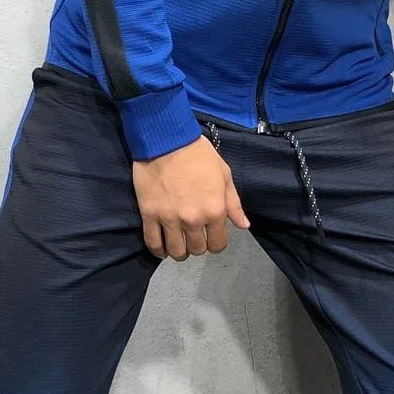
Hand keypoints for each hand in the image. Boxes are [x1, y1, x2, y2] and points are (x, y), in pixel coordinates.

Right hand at [133, 134, 249, 259]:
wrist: (167, 140)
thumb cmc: (198, 155)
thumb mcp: (224, 175)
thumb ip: (233, 204)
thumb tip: (243, 226)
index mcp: (214, 210)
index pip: (218, 244)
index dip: (216, 244)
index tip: (211, 238)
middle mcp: (193, 219)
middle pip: (197, 250)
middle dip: (198, 247)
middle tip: (194, 237)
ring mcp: (169, 219)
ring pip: (176, 251)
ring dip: (179, 252)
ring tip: (179, 244)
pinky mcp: (149, 215)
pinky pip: (153, 242)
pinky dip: (158, 250)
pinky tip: (162, 249)